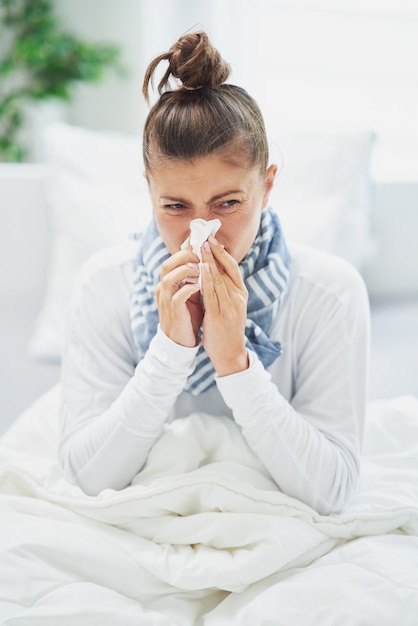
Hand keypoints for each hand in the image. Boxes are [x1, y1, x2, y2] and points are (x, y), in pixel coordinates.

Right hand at [156, 247, 202, 346]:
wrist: (182, 342)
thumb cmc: (189, 317)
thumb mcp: (192, 295)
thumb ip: (196, 280)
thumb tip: (209, 263)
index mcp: (167, 284)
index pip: (172, 261)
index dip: (186, 252)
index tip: (202, 247)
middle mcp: (163, 289)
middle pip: (168, 265)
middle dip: (185, 257)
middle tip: (202, 255)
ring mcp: (166, 300)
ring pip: (169, 278)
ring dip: (186, 271)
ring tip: (201, 269)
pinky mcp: (173, 312)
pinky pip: (177, 296)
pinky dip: (188, 289)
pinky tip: (199, 286)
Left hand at [200, 236, 248, 375]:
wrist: (230, 353)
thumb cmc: (226, 329)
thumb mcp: (229, 306)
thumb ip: (223, 290)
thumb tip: (213, 272)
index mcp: (241, 294)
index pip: (233, 267)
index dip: (223, 252)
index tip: (213, 239)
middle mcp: (238, 297)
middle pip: (226, 269)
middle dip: (214, 251)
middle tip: (204, 236)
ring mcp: (230, 306)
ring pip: (218, 278)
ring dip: (209, 260)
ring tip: (200, 245)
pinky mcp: (219, 315)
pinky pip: (211, 293)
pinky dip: (206, 278)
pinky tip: (201, 267)